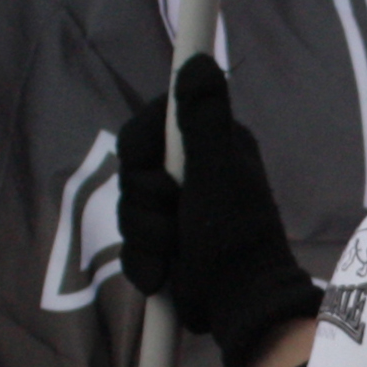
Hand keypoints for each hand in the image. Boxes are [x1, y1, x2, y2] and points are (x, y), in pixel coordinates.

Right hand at [115, 57, 323, 366]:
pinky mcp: (165, 242)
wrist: (239, 305)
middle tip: (174, 216)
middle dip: (144, 201)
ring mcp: (176, 209)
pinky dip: (144, 263)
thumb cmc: (235, 236)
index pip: (149, 124)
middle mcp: (191, 171)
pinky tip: (165, 274)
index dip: (141, 146)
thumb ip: (204, 119)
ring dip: (146, 236)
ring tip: (176, 250)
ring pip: (127, 209)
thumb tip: (198, 61)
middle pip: (131, 168)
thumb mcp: (217, 172)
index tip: (152, 165)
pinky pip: (132, 245)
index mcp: (209, 145)